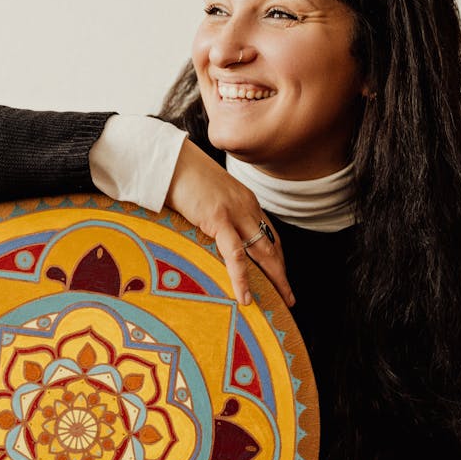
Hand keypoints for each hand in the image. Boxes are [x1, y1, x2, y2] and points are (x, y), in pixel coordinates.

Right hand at [164, 140, 293, 307]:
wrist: (170, 159)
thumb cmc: (181, 174)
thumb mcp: (207, 193)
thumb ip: (215, 211)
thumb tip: (209, 229)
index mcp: (245, 200)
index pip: (268, 233)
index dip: (277, 255)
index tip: (281, 273)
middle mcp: (246, 207)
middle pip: (272, 245)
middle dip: (282, 272)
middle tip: (290, 296)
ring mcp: (234, 213)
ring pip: (263, 252)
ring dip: (275, 278)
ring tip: (282, 300)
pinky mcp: (218, 219)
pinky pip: (235, 255)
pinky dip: (242, 278)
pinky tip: (245, 296)